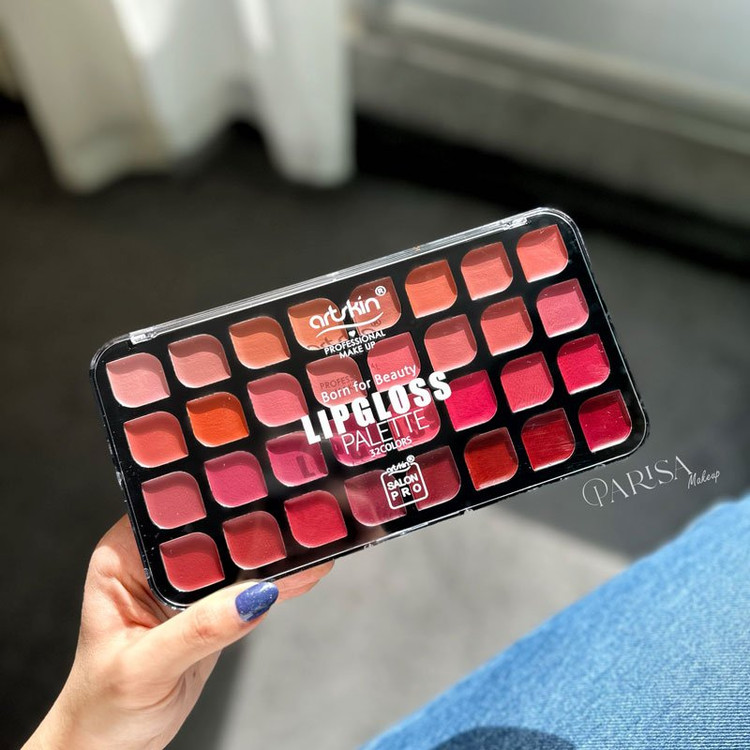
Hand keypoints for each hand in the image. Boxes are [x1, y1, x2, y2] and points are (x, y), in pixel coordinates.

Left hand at [24, 516, 332, 749]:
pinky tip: (307, 573)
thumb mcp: (143, 668)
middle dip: (253, 522)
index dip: (213, 502)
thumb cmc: (102, 706)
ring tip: (313, 542)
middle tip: (296, 515)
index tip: (255, 495)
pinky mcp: (210, 605)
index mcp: (124, 556)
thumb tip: (253, 596)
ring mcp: (186, 581)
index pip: (174, 514)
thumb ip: (197, 631)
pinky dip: (279, 582)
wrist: (113, 745)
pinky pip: (249, 586)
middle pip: (212, 529)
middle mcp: (156, 559)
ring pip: (236, 555)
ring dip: (273, 551)